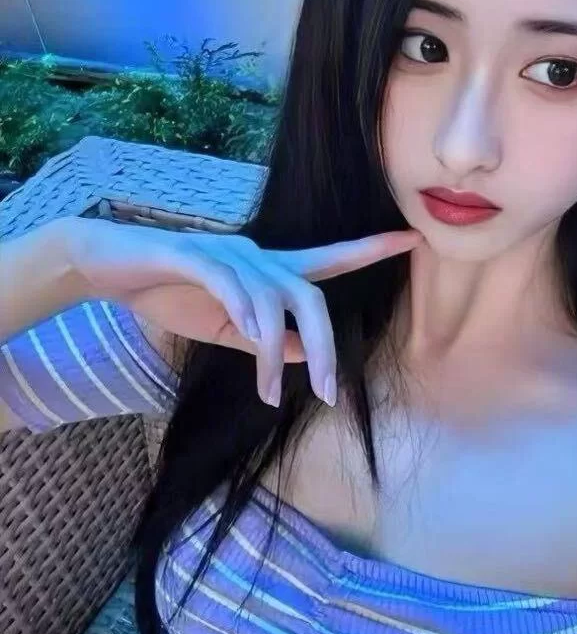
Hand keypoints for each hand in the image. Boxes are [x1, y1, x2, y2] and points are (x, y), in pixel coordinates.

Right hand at [65, 218, 422, 407]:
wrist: (107, 268)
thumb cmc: (170, 294)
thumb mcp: (227, 327)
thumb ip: (266, 340)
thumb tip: (308, 355)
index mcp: (266, 270)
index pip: (328, 260)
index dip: (369, 251)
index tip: (412, 239)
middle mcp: (254, 255)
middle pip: (309, 295)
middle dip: (326, 345)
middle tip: (328, 394)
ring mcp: (224, 253)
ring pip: (270, 299)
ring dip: (272, 351)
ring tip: (265, 392)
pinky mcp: (189, 256)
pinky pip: (228, 282)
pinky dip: (244, 308)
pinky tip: (251, 335)